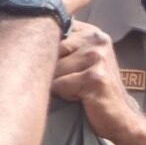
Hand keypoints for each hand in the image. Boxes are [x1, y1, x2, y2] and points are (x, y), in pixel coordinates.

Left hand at [53, 22, 145, 141]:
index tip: (60, 62)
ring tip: (77, 88)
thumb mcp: (82, 59)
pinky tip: (81, 97)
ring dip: (58, 83)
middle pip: (50, 49)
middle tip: (72, 79)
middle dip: (53, 68)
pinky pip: (60, 85)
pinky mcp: (95, 77)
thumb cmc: (94, 89)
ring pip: (54, 68)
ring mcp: (98, 58)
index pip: (53, 29)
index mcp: (93, 32)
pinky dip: (65, 94)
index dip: (48, 48)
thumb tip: (26, 36)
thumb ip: (64, 44)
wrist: (119, 116)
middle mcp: (97, 40)